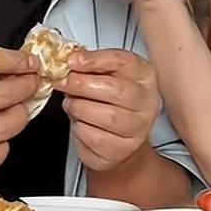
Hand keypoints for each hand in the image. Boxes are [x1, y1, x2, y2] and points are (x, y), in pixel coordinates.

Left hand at [61, 49, 159, 171]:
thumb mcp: (106, 76)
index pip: (124, 62)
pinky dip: (80, 129)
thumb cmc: (111, 102)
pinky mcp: (121, 151)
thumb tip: (71, 60)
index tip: (73, 60)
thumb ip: (91, 65)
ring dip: (79, 108)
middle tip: (64, 82)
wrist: (120, 139)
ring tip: (72, 104)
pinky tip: (81, 122)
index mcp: (144, 76)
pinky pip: (95, 138)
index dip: (96, 60)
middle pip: (116, 91)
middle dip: (83, 85)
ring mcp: (137, 129)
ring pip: (106, 117)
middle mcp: (147, 103)